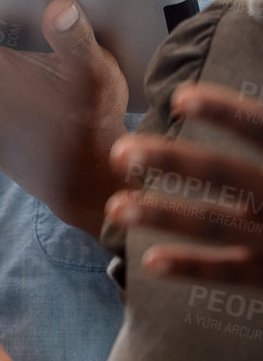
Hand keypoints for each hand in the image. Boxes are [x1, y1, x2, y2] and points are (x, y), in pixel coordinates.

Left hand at [106, 82, 262, 286]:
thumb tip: (246, 87)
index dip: (226, 112)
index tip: (181, 96)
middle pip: (227, 175)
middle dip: (171, 162)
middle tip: (120, 152)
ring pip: (216, 225)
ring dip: (162, 215)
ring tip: (115, 207)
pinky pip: (231, 273)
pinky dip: (191, 267)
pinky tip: (150, 262)